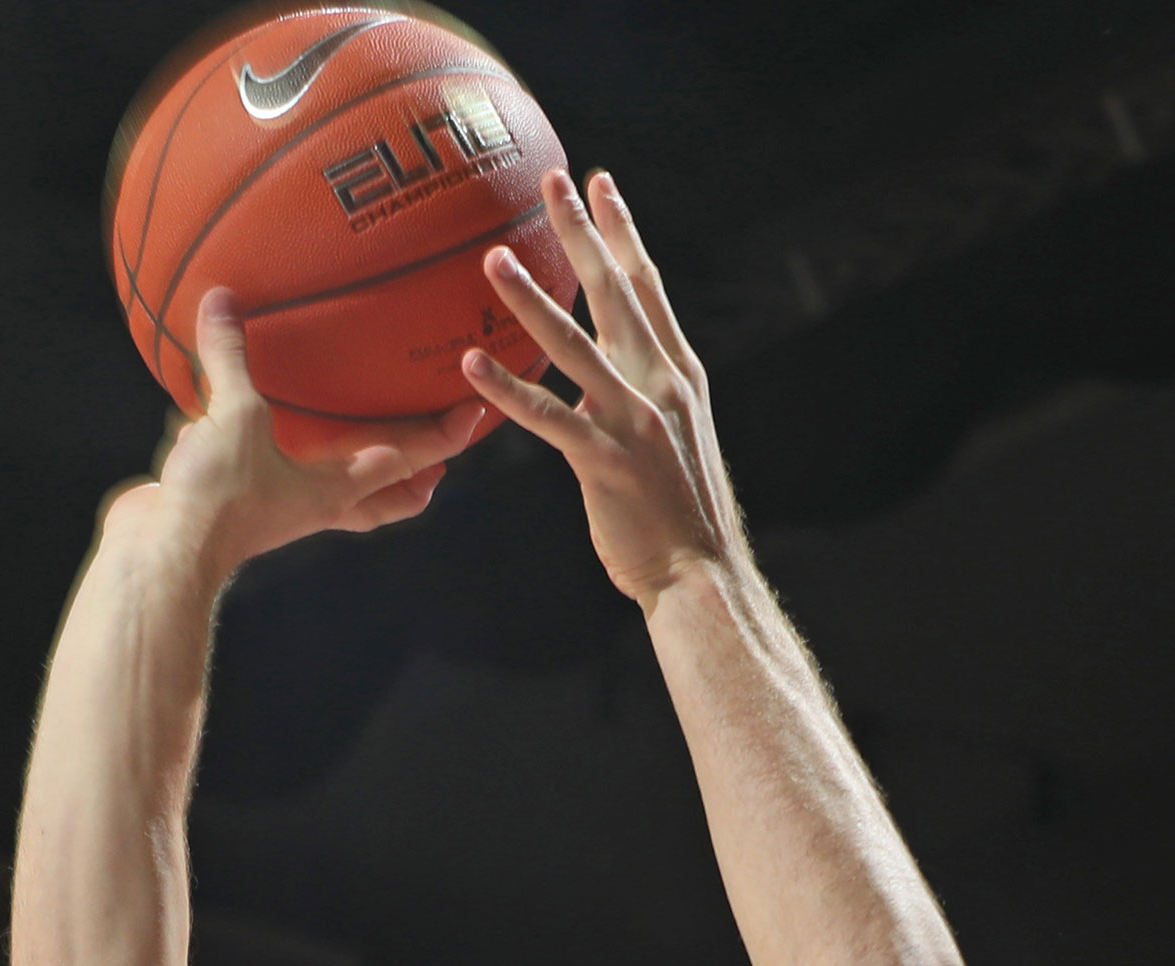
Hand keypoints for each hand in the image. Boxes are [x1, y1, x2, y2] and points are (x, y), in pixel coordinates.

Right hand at [102, 290, 482, 586]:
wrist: (166, 555)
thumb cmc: (220, 496)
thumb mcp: (233, 416)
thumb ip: (231, 358)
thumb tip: (223, 300)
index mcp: (337, 489)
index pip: (409, 459)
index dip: (444, 436)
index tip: (476, 414)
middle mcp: (318, 503)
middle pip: (385, 496)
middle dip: (415, 478)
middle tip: (440, 459)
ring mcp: (282, 509)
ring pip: (337, 492)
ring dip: (358, 472)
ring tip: (365, 441)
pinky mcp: (243, 506)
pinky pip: (273, 472)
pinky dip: (278, 452)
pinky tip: (261, 424)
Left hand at [464, 171, 746, 609]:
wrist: (702, 575)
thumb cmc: (681, 517)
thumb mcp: (673, 442)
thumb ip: (642, 399)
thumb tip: (601, 379)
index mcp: (678, 375)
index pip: (647, 287)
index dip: (622, 232)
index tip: (600, 183)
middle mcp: (660, 386)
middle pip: (616, 294)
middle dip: (583, 233)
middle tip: (552, 181)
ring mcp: (633, 422)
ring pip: (575, 346)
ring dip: (531, 300)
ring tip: (492, 260)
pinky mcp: (604, 462)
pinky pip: (547, 418)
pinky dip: (507, 390)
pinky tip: (472, 365)